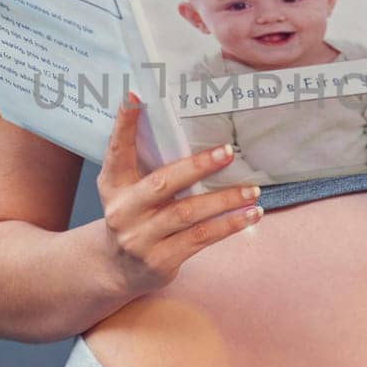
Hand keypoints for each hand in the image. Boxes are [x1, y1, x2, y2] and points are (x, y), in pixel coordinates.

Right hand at [95, 94, 263, 293]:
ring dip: (224, 200)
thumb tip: (186, 126)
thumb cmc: (132, 216)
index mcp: (113, 185)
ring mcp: (140, 238)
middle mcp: (122, 211)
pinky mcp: (160, 260)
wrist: (114, 268)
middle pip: (163, 183)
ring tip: (253, 190)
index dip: (124, 124)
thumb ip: (145, 162)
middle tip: (228, 151)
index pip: (117, 151)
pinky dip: (228, 225)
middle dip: (197, 166)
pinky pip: (200, 238)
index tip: (135, 97)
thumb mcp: (126, 189)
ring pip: (187, 213)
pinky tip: (250, 215)